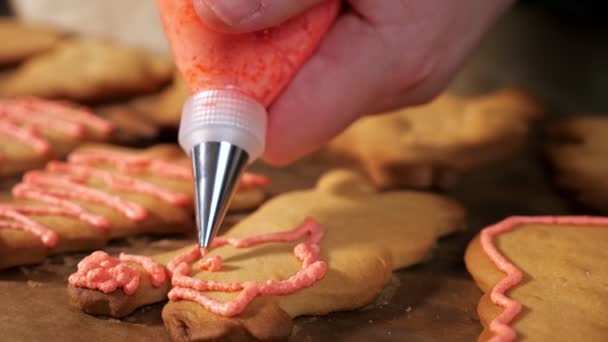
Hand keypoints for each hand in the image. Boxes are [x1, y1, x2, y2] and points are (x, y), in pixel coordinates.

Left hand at [193, 0, 513, 164]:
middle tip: (236, 7)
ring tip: (288, 2)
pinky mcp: (394, 61)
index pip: (281, 132)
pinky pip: (328, 64)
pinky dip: (303, 35)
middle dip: (248, 60)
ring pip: (303, 83)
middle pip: (284, 110)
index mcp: (388, 65)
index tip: (204, 56)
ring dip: (274, 40)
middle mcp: (392, 86)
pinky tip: (315, 5)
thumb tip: (216, 19)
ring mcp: (396, 77)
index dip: (231, 108)